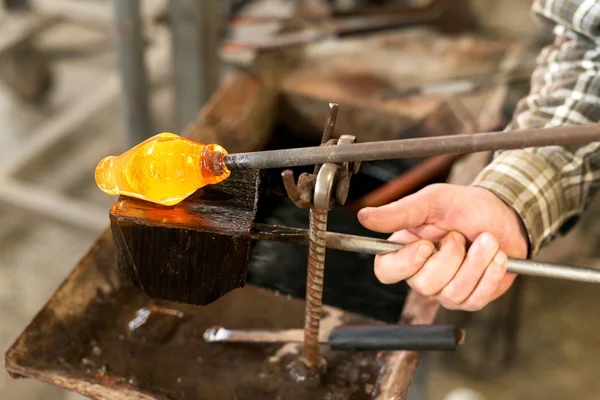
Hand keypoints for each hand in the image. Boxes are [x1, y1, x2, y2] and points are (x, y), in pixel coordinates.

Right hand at [357, 184, 528, 310]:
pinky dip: (491, 274)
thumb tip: (364, 217)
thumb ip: (399, 212)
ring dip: (476, 261)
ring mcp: (445, 290)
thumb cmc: (465, 206)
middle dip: (451, 256)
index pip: (385, 271)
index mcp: (405, 250)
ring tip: (487, 240)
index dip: (404, 263)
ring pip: (452, 293)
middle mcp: (421, 274)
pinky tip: (498, 256)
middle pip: (423, 284)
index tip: (425, 245)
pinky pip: (475, 299)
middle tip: (459, 235)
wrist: (505, 215)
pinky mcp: (471, 299)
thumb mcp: (432, 201)